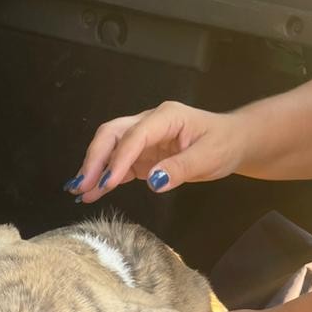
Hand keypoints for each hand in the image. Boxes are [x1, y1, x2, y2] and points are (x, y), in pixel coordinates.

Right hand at [67, 101, 249, 200]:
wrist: (231, 142)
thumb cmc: (223, 144)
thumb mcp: (209, 157)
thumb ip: (181, 168)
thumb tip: (153, 181)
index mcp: (166, 117)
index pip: (135, 135)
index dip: (119, 158)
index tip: (107, 183)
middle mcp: (149, 123)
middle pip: (112, 134)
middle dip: (94, 159)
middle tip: (81, 185)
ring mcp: (143, 139)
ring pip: (110, 147)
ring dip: (93, 168)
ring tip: (79, 192)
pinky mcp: (142, 155)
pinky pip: (117, 164)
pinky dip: (104, 177)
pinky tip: (92, 193)